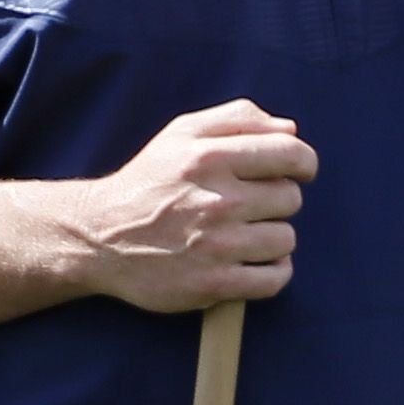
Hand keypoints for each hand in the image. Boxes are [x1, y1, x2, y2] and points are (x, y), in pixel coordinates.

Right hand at [84, 98, 313, 311]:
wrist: (99, 237)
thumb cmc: (148, 182)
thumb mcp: (181, 134)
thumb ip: (237, 119)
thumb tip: (290, 130)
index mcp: (208, 158)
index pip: (291, 155)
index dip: (304, 163)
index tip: (297, 171)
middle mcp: (215, 201)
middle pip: (290, 198)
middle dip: (275, 201)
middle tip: (246, 206)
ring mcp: (215, 246)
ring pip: (286, 239)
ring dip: (272, 238)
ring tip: (241, 235)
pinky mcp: (213, 285)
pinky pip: (275, 279)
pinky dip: (271, 272)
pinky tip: (251, 263)